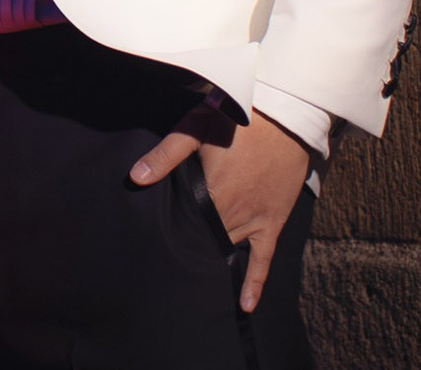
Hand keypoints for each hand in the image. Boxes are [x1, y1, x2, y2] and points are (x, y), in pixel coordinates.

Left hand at [130, 110, 312, 313]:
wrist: (286, 116)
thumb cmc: (236, 119)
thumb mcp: (194, 129)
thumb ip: (165, 155)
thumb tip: (134, 178)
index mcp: (211, 193)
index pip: (185, 225)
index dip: (171, 236)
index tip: (154, 250)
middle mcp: (233, 212)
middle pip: (206, 238)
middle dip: (189, 248)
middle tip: (167, 266)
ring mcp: (255, 219)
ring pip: (228, 249)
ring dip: (212, 262)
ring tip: (191, 284)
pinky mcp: (274, 220)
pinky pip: (264, 258)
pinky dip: (255, 282)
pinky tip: (245, 305)